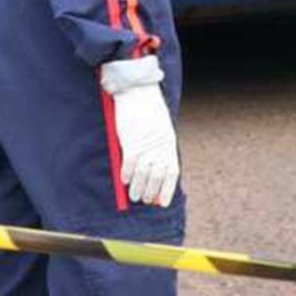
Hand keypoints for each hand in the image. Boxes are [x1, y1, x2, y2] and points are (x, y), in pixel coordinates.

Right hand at [102, 63, 179, 207]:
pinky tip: (124, 180)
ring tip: (133, 196)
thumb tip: (151, 171)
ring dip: (138, 188)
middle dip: (150, 191)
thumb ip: (158, 148)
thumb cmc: (148, 110)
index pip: (171, 173)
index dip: (167, 190)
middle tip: (144, 200)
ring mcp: (146, 145)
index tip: (161, 203)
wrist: (138, 91)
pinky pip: (129, 164)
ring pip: (143, 174)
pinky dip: (126, 174)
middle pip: (156, 176)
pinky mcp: (132, 142)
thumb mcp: (160, 129)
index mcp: (169, 144)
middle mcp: (160, 147)